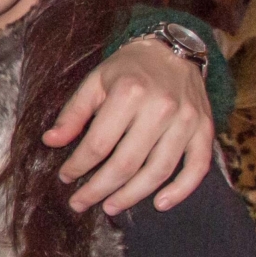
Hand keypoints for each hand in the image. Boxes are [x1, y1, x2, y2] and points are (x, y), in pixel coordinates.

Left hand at [43, 36, 214, 213]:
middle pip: (126, 163)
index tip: (66, 178)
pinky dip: (180, 191)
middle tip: (81, 203)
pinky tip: (160, 204)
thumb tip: (50, 141)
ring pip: (158, 171)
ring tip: (110, 206)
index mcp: (129, 92)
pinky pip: (197, 167)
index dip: (78, 166)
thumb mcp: (95, 82)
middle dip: (99, 189)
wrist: (174, 50)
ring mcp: (186, 120)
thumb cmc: (129, 69)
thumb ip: (73, 113)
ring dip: (132, 196)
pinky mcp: (205, 129)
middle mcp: (161, 108)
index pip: (98, 143)